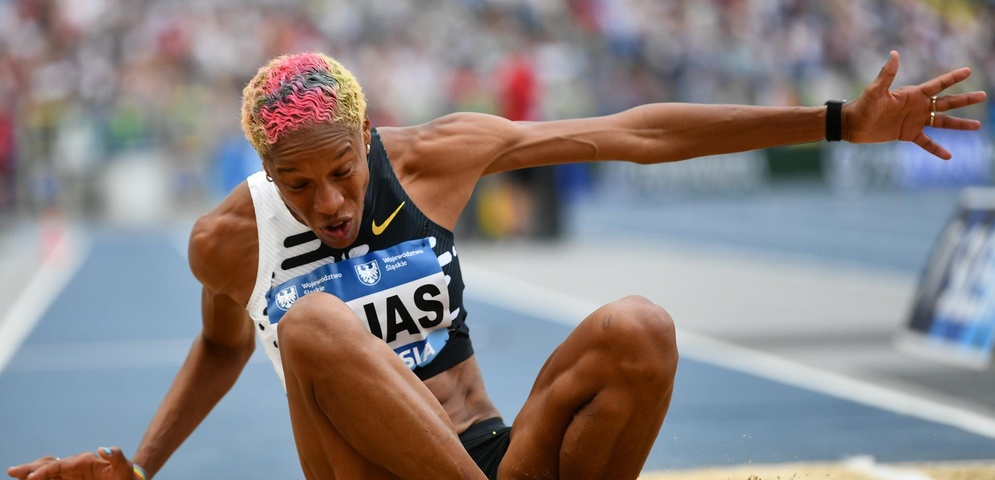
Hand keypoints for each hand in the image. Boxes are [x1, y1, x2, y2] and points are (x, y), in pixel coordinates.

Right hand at [7, 447, 134, 479]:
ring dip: (31, 473)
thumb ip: (116, 456)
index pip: (59, 465)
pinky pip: (52, 479)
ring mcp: (71, 474)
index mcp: (84, 461)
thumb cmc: (126, 475)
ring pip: (46, 471)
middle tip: (12, 471)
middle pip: (48, 465)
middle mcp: (74, 466)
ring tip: (15, 475)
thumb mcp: (124, 467)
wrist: (129, 479)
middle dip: (30, 468)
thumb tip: (103, 447)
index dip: (44, 471)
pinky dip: (40, 479)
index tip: (31, 478)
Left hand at [844, 50, 987, 158]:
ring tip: (977, 126)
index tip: (968, 71)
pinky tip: (949, 156)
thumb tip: (894, 55)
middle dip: (965, 100)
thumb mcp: (875, 91)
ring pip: (942, 122)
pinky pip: (926, 142)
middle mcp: (917, 107)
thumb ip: (886, 75)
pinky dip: (936, 149)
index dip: (952, 78)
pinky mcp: (907, 134)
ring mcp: (914, 121)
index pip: (937, 85)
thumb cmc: (862, 105)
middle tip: (982, 96)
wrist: (852, 125)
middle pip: (946, 103)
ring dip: (959, 124)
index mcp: (912, 95)